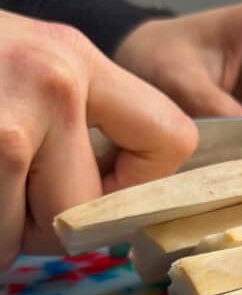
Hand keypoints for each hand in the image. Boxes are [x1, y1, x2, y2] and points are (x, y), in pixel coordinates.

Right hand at [0, 11, 196, 267]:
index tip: (100, 185)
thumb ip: (77, 118)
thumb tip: (121, 204)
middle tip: (8, 194)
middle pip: (85, 210)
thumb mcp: (23, 63)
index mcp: (74, 59)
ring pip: (32, 235)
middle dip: (46, 223)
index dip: (138, 184)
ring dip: (1, 232)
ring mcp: (2, 127)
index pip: (171, 141)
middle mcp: (47, 84)